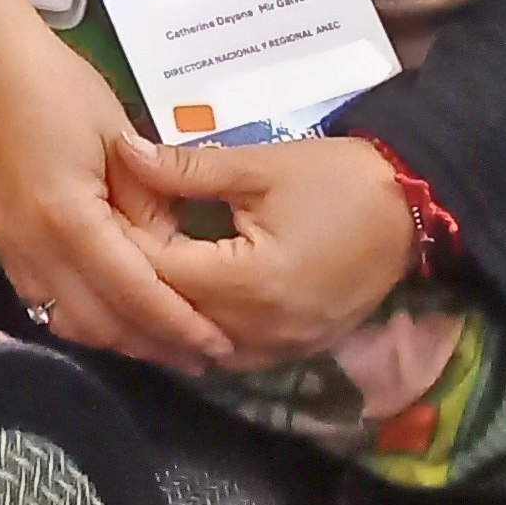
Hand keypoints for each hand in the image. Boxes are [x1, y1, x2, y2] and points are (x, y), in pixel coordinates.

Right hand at [0, 36, 234, 376]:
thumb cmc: (56, 86)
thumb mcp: (119, 136)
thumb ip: (148, 201)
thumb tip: (174, 250)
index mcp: (69, 218)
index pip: (134, 292)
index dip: (178, 324)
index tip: (217, 344)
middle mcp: (35, 246)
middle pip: (101, 322)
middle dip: (153, 344)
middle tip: (201, 356)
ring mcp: (11, 248)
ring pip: (68, 320)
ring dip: (118, 338)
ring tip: (163, 343)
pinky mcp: (1, 242)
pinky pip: (44, 301)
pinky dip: (82, 318)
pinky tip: (111, 313)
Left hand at [111, 135, 417, 372]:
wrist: (412, 210)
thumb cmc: (337, 180)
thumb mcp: (259, 166)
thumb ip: (186, 169)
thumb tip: (124, 151)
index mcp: (250, 282)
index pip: (160, 273)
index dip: (121, 244)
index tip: (93, 214)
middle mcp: (261, 329)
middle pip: (173, 316)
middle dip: (136, 282)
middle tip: (102, 245)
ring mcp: (280, 348)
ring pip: (198, 344)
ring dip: (165, 313)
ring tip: (134, 273)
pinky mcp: (295, 351)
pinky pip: (231, 353)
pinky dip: (200, 331)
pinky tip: (180, 301)